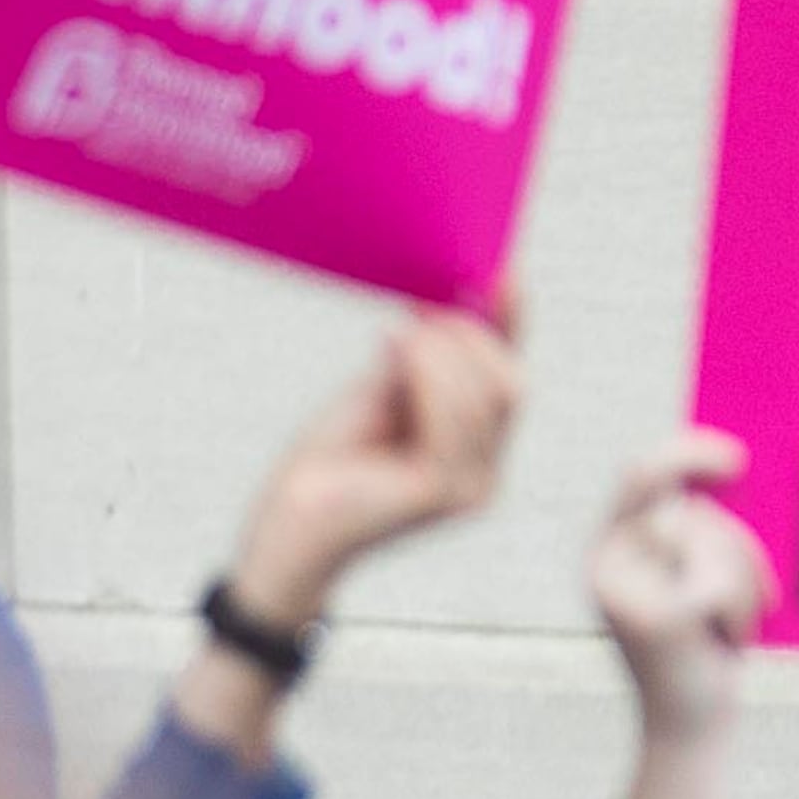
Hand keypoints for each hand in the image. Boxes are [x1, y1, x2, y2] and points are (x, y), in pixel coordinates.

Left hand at [224, 287, 527, 629]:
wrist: (285, 526)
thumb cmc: (327, 463)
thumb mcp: (380, 395)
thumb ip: (419, 363)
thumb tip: (446, 308)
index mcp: (477, 449)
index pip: (510, 378)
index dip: (513, 325)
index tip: (504, 272)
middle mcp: (485, 473)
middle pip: (510, 384)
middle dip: (470, 338)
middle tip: (420, 316)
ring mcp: (468, 489)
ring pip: (483, 395)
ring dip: (439, 353)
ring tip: (396, 337)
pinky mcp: (440, 495)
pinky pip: (450, 420)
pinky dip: (424, 376)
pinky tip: (392, 352)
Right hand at [592, 428, 772, 749]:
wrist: (688, 732)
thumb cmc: (700, 648)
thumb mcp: (691, 577)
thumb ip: (694, 530)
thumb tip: (722, 476)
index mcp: (606, 551)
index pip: (640, 474)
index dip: (688, 453)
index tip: (737, 461)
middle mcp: (602, 568)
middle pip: (690, 511)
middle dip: (735, 546)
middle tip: (761, 586)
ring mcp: (625, 594)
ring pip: (710, 542)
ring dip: (741, 581)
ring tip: (730, 627)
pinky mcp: (658, 620)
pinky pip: (721, 579)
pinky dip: (742, 607)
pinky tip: (729, 642)